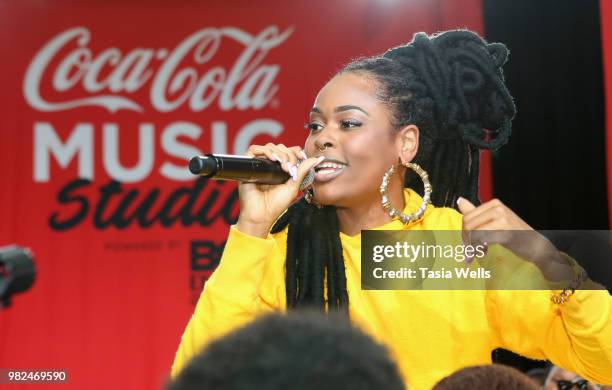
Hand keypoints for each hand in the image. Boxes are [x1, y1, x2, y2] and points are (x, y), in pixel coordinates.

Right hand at [235, 143, 323, 237]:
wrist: (261, 215)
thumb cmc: (276, 204)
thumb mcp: (294, 185)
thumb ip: (304, 170)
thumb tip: (318, 159)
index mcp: (280, 170)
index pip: (288, 151)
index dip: (296, 152)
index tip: (303, 158)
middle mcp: (269, 165)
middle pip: (280, 148)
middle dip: (289, 155)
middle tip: (291, 169)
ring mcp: (259, 165)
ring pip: (270, 147)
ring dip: (280, 154)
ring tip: (284, 167)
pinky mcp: (248, 165)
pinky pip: (254, 149)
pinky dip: (265, 151)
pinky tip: (273, 159)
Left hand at [457, 197, 572, 282]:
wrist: (537, 246)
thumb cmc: (514, 235)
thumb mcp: (494, 221)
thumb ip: (476, 212)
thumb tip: (459, 200)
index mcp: (494, 204)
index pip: (467, 217)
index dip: (464, 233)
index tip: (467, 246)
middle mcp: (498, 208)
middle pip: (468, 224)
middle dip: (466, 241)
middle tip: (469, 254)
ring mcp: (503, 218)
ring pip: (474, 232)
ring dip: (472, 247)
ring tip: (478, 253)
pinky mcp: (507, 231)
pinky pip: (483, 239)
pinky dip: (480, 249)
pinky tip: (485, 253)